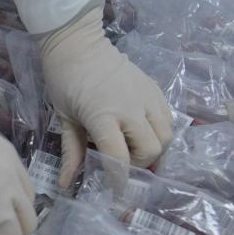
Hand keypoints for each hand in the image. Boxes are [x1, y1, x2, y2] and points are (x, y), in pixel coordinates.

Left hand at [9, 0, 172, 186]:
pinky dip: (160, 132)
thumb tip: (67, 184)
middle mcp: (130, 107)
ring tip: (137, 151)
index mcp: (102, 115)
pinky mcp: (154, 88)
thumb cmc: (65, 82)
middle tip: (125, 165)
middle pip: (151, 149)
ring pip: (166, 135)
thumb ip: (72, 152)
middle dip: (140, 164)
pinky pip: (168, 118)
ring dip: (155, 150)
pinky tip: (144, 134)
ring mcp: (146, 96)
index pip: (120, 157)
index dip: (120, 178)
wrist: (78, 44)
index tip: (116, 190)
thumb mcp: (65, 119)